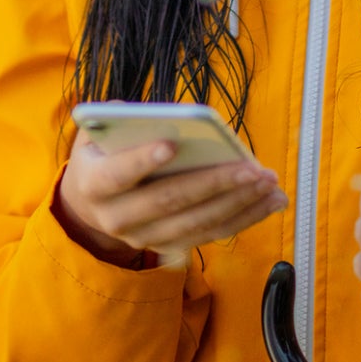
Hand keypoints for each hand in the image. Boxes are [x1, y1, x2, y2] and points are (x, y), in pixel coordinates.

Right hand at [55, 133, 287, 266]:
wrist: (90, 206)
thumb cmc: (102, 156)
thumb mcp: (96, 133)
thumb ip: (119, 121)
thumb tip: (164, 115)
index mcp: (93, 185)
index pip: (117, 175)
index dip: (141, 161)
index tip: (171, 144)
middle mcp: (116, 219)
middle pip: (168, 201)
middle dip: (213, 183)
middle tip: (251, 168)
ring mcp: (145, 237)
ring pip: (197, 223)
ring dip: (239, 204)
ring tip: (269, 184)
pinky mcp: (170, 246)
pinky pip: (211, 234)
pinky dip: (245, 218)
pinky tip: (270, 201)